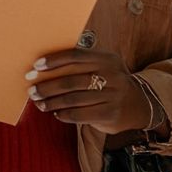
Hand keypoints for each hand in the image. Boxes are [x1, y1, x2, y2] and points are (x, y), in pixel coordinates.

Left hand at [26, 49, 149, 134]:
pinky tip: (56, 113)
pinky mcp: (110, 114)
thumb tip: (45, 67)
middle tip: (32, 90)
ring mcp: (112, 95)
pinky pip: (81, 114)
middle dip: (48, 85)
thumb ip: (82, 64)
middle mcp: (111, 75)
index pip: (75, 56)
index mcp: (106, 59)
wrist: (139, 104)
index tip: (36, 67)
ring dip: (52, 101)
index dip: (54, 61)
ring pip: (74, 98)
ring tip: (39, 103)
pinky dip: (65, 114)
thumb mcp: (103, 67)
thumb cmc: (110, 83)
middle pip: (72, 80)